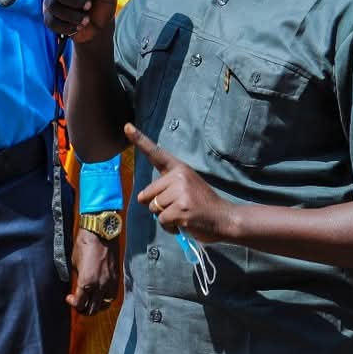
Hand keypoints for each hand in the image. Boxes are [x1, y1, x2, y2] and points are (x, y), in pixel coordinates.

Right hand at [44, 0, 116, 43]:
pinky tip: (78, 27)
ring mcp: (52, 4)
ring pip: (53, 7)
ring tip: (86, 20)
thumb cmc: (103, 5)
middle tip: (88, 5)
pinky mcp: (50, 19)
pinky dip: (66, 27)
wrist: (100, 27)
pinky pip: (51, 22)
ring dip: (72, 16)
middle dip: (72, 0)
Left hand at [68, 227, 119, 313]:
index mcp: (86, 283)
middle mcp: (100, 286)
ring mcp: (110, 283)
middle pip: (92, 310)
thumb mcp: (75, 264)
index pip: (80, 304)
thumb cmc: (85, 245)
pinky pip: (112, 295)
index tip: (70, 298)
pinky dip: (105, 298)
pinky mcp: (116, 278)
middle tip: (79, 304)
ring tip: (90, 301)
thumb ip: (78, 278)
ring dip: (96, 306)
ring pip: (104, 305)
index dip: (73, 304)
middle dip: (83, 309)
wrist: (102, 233)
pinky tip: (100, 293)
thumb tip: (78, 286)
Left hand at [126, 124, 233, 240]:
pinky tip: (184, 222)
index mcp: (179, 169)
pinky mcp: (181, 209)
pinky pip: (162, 220)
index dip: (140, 140)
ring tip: (183, 214)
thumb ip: (165, 187)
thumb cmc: (201, 204)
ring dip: (164, 216)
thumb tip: (141, 198)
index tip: (127, 127)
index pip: (156, 153)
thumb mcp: (186, 187)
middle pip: (147, 194)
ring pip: (153, 208)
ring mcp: (181, 193)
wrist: (224, 218)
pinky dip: (169, 227)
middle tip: (179, 206)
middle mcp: (179, 177)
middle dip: (157, 205)